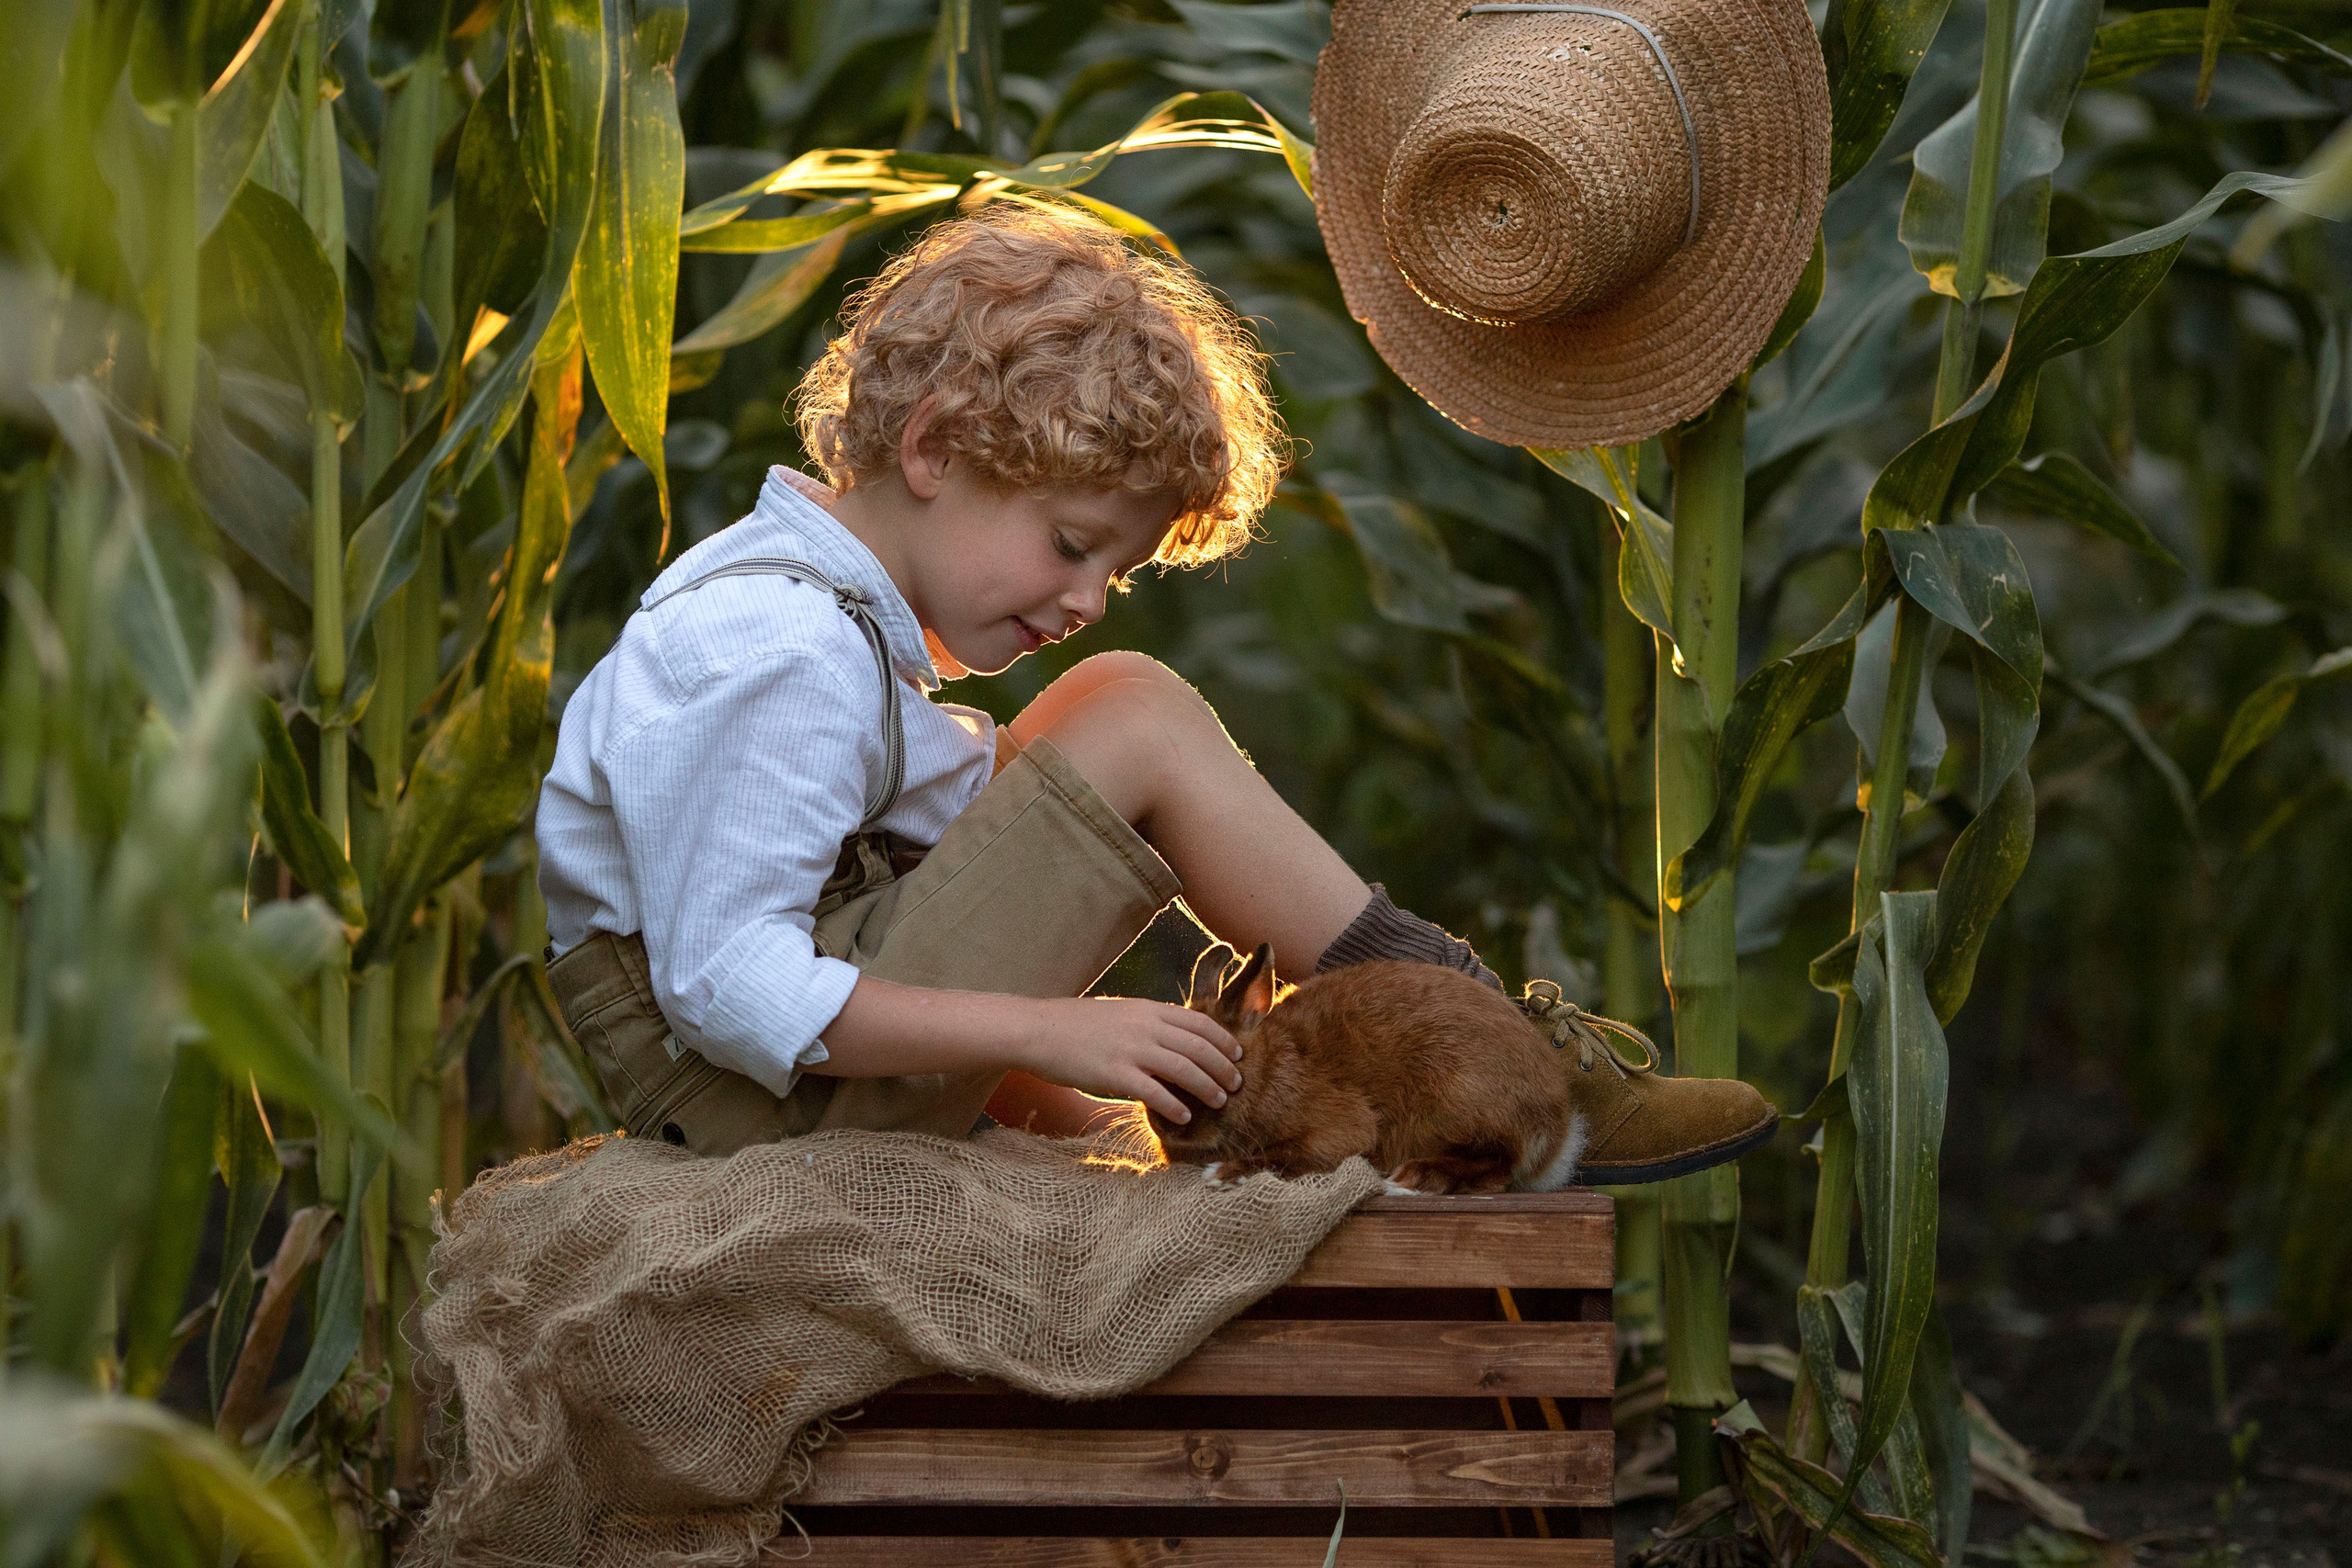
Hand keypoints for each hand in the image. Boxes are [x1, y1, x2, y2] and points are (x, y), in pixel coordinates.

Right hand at [1016, 997, 1242, 1123]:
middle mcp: (1146, 1026)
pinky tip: (1184, 1117)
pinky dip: (1175, 1106)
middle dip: (1224, 1068)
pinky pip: (1155, 1093)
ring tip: (1220, 1102)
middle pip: (1200, 1047)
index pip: (1200, 1022)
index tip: (1237, 1054)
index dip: (1223, 1040)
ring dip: (1208, 1088)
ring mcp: (1131, 1049)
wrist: (1037, 1030)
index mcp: (1148, 1009)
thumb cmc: (1073, 1024)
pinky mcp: (1115, 1074)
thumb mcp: (1118, 1013)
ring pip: (1185, 1069)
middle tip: (1236, 1085)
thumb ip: (1145, 1025)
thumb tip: (1168, 1042)